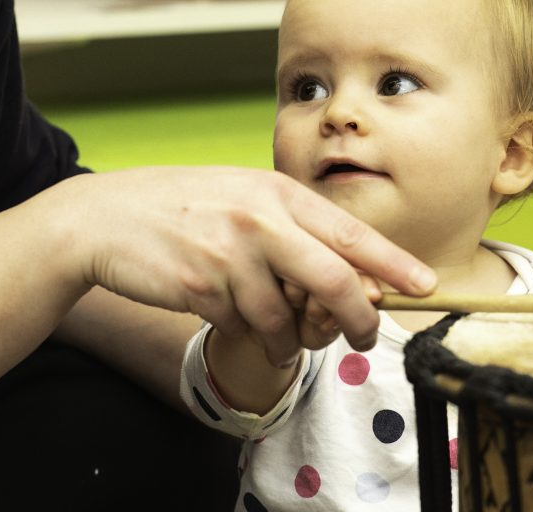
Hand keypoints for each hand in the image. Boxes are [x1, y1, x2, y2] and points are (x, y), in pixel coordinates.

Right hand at [44, 166, 436, 366]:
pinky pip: (245, 328)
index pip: (351, 232)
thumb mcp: (244, 197)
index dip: (393, 263)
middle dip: (360, 319)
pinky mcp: (201, 288)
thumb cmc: (185, 207)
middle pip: (334, 282)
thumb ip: (293, 226)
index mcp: (278, 193)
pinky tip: (232, 318)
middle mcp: (260, 219)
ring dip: (291, 340)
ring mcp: (230, 254)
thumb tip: (349, 274)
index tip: (425, 283)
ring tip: (280, 337)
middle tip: (367, 337)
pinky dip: (248, 335)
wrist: (107, 218)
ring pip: (287, 318)